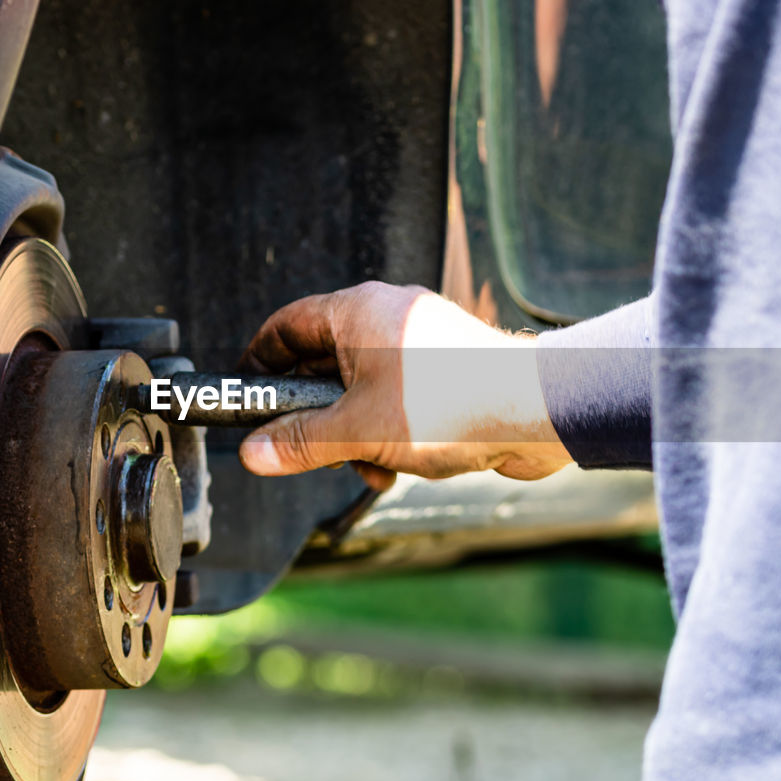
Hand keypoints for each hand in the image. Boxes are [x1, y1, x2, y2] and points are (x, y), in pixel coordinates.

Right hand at [237, 282, 572, 489]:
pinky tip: (400, 467)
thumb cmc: (451, 404)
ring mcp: (419, 344)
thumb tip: (255, 453)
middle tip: (305, 449)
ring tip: (370, 466)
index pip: (286, 327)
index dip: (259, 361)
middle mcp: (387, 318)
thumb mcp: (358, 432)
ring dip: (355, 435)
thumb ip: (300, 442)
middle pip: (322, 363)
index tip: (243, 393)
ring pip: (362, 391)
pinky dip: (389, 434)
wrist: (537, 412)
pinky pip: (397, 401)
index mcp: (358, 313)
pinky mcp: (446, 371)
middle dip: (315, 416)